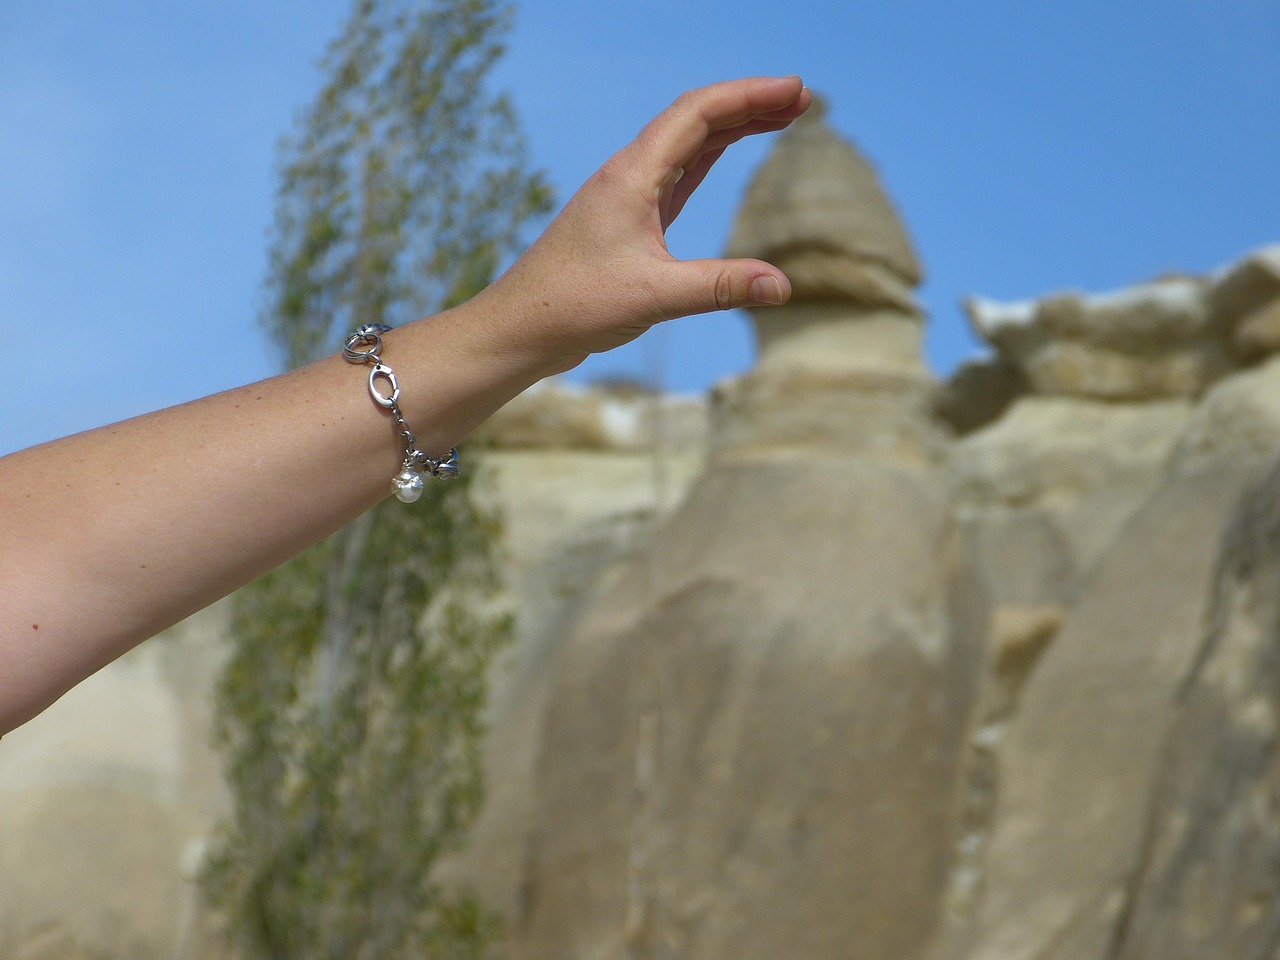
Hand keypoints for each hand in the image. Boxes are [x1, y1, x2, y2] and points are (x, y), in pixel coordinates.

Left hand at [478, 76, 811, 374]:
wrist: (520, 328)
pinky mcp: (626, 222)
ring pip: (687, 145)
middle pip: (697, 120)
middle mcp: (628, 176)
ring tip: (781, 117)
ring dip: (733, 127)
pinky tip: (726, 151)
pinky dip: (708, 156)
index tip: (796, 89)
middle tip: (803, 99)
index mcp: (632, 176)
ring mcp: (626, 197)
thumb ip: (720, 287)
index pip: (698, 114)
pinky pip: (676, 174)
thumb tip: (783, 287)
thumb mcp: (654, 297)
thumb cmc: (574, 306)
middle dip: (750, 104)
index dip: (750, 96)